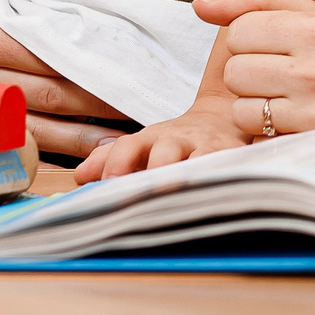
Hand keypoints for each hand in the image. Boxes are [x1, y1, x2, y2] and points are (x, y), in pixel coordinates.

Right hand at [0, 0, 123, 156]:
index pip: (49, 55)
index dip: (93, 63)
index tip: (134, 66)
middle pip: (49, 95)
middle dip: (99, 101)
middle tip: (146, 102)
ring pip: (36, 126)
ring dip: (83, 136)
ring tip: (128, 137)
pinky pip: (15, 140)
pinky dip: (55, 148)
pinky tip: (89, 149)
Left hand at [73, 102, 247, 183]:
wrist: (220, 119)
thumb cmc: (173, 142)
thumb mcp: (141, 145)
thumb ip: (110, 159)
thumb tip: (80, 176)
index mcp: (151, 139)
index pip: (130, 145)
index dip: (118, 162)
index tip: (107, 184)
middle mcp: (179, 140)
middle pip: (165, 149)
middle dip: (154, 170)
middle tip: (143, 193)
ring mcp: (208, 148)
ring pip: (200, 158)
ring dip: (188, 175)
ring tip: (178, 193)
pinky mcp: (234, 157)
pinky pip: (231, 166)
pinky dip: (223, 178)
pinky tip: (214, 195)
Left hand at [193, 0, 314, 136]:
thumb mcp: (313, 17)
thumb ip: (254, 5)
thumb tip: (198, 8)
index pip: (240, 29)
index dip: (251, 38)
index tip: (277, 45)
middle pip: (234, 68)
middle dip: (249, 71)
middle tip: (282, 73)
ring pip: (238, 104)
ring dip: (253, 102)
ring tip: (287, 97)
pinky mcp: (310, 140)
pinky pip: (253, 131)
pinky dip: (263, 127)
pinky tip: (291, 118)